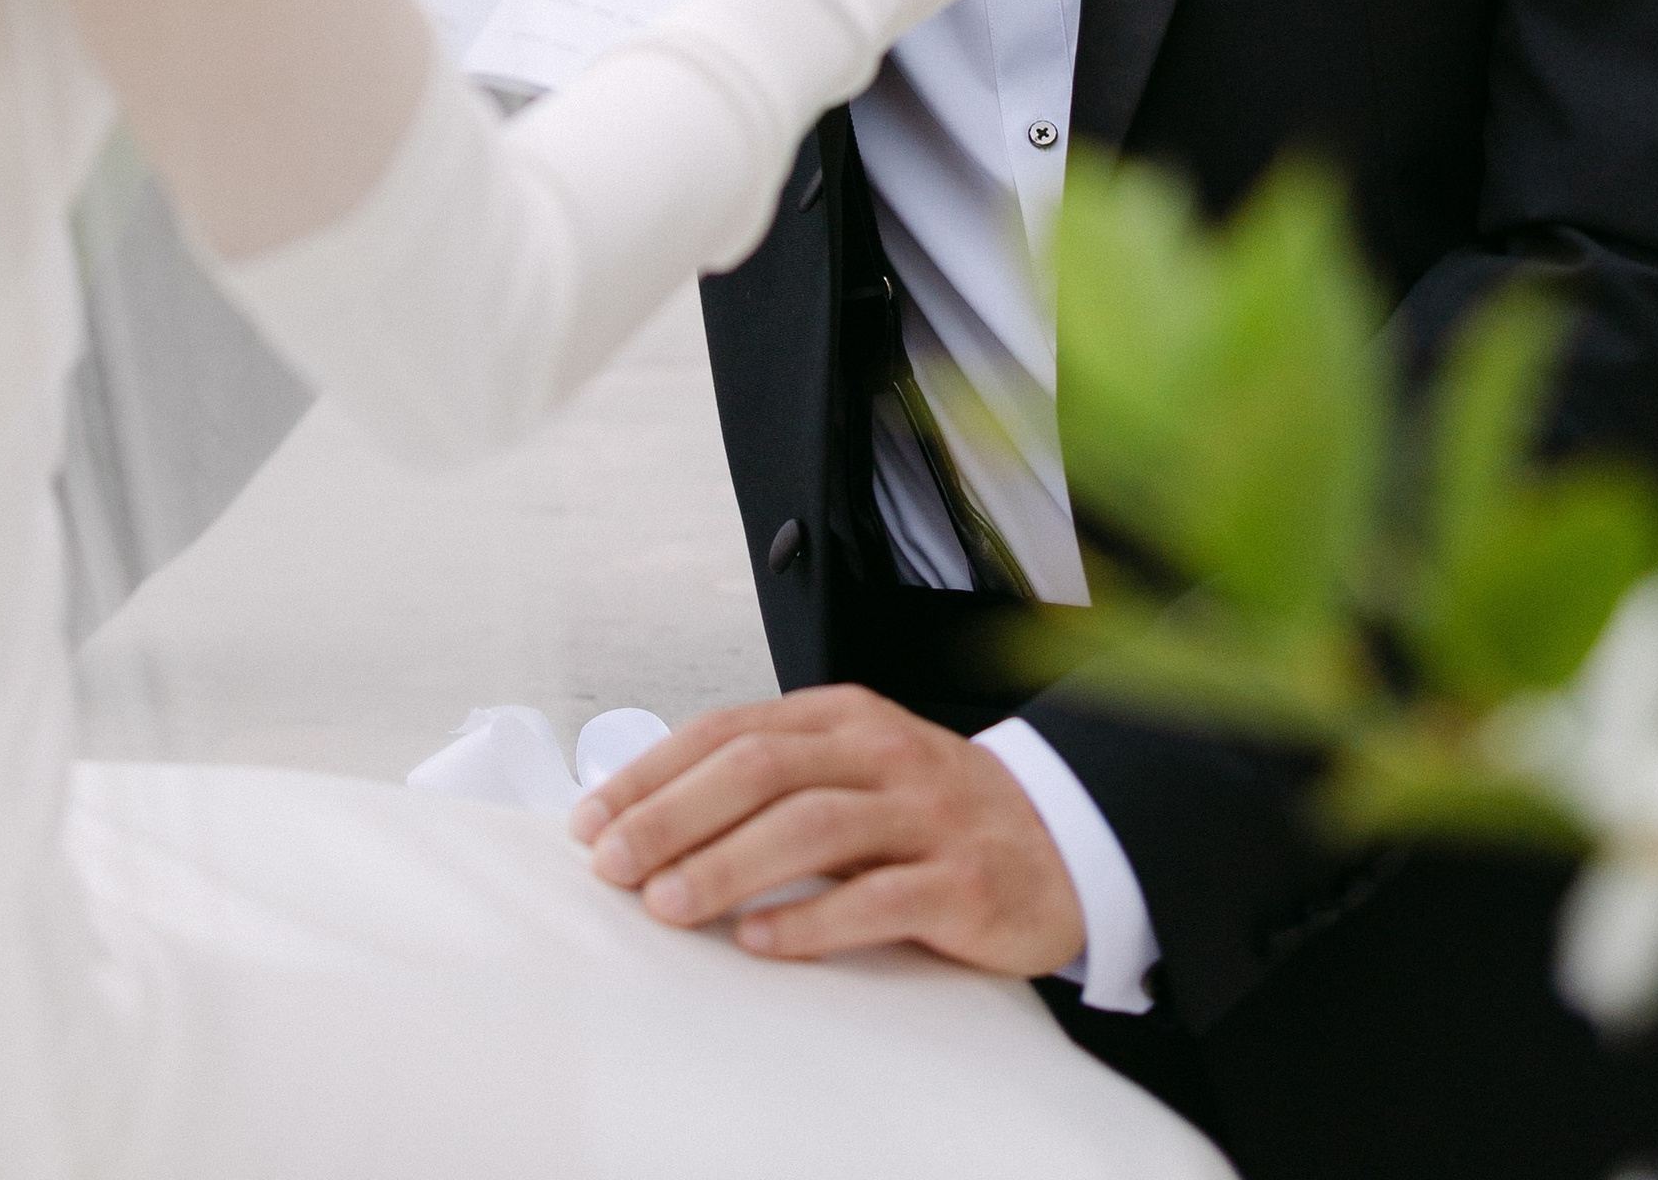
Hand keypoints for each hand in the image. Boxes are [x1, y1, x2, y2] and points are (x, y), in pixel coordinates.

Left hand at [569, 685, 1084, 974]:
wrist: (1064, 837)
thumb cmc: (932, 809)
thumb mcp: (854, 767)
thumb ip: (774, 778)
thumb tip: (652, 813)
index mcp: (841, 716)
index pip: (729, 730)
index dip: (654, 773)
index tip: (593, 820)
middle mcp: (879, 752)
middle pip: (759, 769)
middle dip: (673, 816)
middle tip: (613, 865)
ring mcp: (923, 814)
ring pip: (810, 826)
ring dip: (727, 865)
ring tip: (668, 904)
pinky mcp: (959, 881)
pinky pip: (876, 898)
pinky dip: (810, 920)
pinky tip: (760, 941)